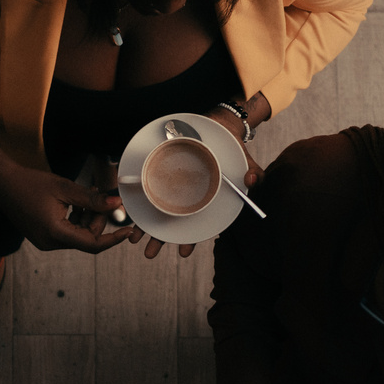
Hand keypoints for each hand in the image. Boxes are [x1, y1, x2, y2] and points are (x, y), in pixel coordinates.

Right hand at [0, 167, 134, 252]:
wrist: (2, 183)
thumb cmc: (30, 183)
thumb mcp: (65, 188)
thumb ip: (92, 199)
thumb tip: (116, 203)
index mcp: (55, 233)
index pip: (92, 244)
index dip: (113, 239)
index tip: (129, 231)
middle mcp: (50, 243)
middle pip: (86, 239)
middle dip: (97, 220)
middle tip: (99, 196)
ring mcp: (45, 242)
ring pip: (77, 236)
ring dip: (86, 219)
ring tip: (85, 196)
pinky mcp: (42, 237)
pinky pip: (66, 233)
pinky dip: (75, 220)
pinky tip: (74, 203)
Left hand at [127, 109, 264, 258]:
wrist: (221, 129)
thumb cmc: (234, 151)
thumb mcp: (247, 163)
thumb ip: (253, 174)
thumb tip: (252, 181)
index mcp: (208, 203)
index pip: (198, 227)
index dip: (190, 241)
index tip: (183, 253)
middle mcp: (190, 199)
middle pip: (174, 223)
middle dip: (160, 240)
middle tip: (149, 254)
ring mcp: (176, 189)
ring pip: (159, 211)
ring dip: (146, 227)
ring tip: (135, 240)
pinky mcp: (165, 176)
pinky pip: (150, 191)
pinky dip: (140, 202)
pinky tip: (129, 212)